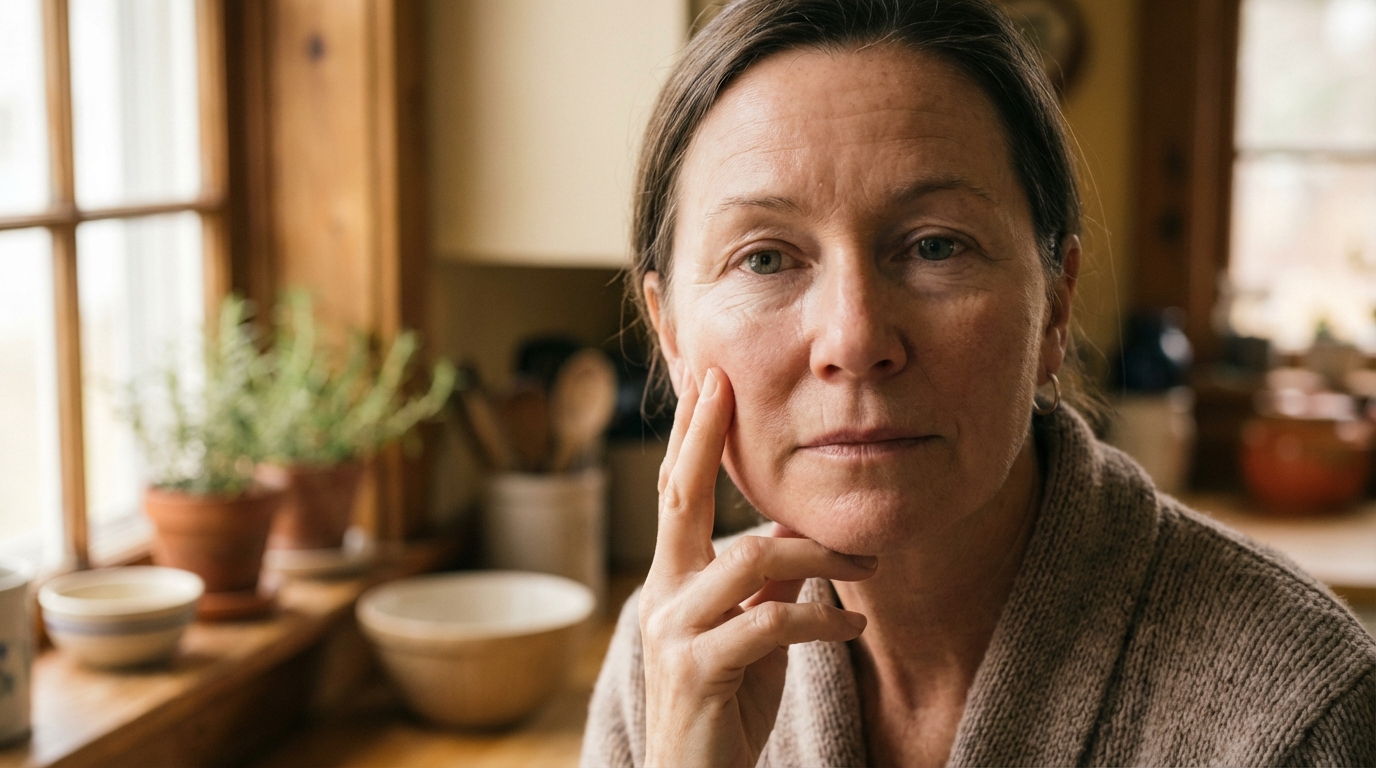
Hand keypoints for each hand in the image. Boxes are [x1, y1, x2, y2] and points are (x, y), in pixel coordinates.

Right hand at [640, 368, 876, 766]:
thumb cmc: (723, 708)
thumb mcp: (747, 636)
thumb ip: (760, 586)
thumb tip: (794, 539)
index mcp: (673, 581)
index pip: (677, 493)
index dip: (690, 436)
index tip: (707, 380)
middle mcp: (663, 596)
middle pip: (681, 497)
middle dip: (704, 436)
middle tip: (725, 382)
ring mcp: (674, 633)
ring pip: (751, 558)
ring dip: (818, 554)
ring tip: (865, 564)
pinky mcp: (700, 671)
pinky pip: (771, 622)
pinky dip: (821, 619)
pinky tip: (851, 627)